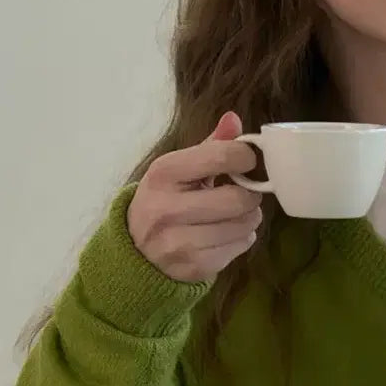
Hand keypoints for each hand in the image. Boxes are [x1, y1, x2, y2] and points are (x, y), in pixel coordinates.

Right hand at [127, 111, 262, 282]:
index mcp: (164, 173)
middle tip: (243, 195)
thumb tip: (234, 118)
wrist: (136, 253)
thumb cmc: (166, 201)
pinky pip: (241, 247)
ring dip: (248, 219)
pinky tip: (225, 235)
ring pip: (244, 225)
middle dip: (249, 196)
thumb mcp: (179, 170)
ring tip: (234, 215)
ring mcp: (179, 241)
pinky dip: (242, 239)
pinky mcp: (194, 266)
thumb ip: (210, 145)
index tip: (246, 162)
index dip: (245, 157)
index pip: (221, 156)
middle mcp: (167, 208)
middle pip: (238, 199)